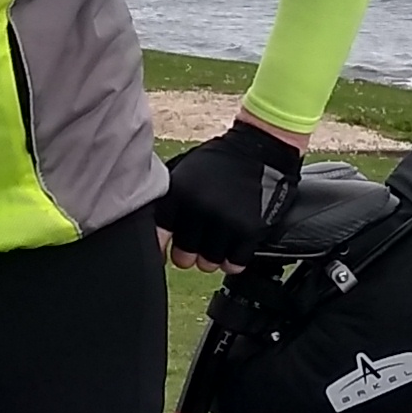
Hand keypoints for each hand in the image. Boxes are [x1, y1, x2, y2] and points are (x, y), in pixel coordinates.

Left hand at [158, 117, 302, 271]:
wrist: (261, 149)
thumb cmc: (219, 161)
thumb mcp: (185, 171)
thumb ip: (169, 198)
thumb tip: (151, 228)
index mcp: (180, 193)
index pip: (159, 236)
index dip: (161, 246)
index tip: (165, 248)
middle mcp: (201, 209)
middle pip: (183, 256)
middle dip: (187, 253)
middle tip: (194, 243)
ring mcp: (227, 221)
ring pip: (208, 263)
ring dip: (210, 258)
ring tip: (215, 242)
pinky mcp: (250, 231)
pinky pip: (234, 263)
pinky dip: (232, 260)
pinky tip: (231, 246)